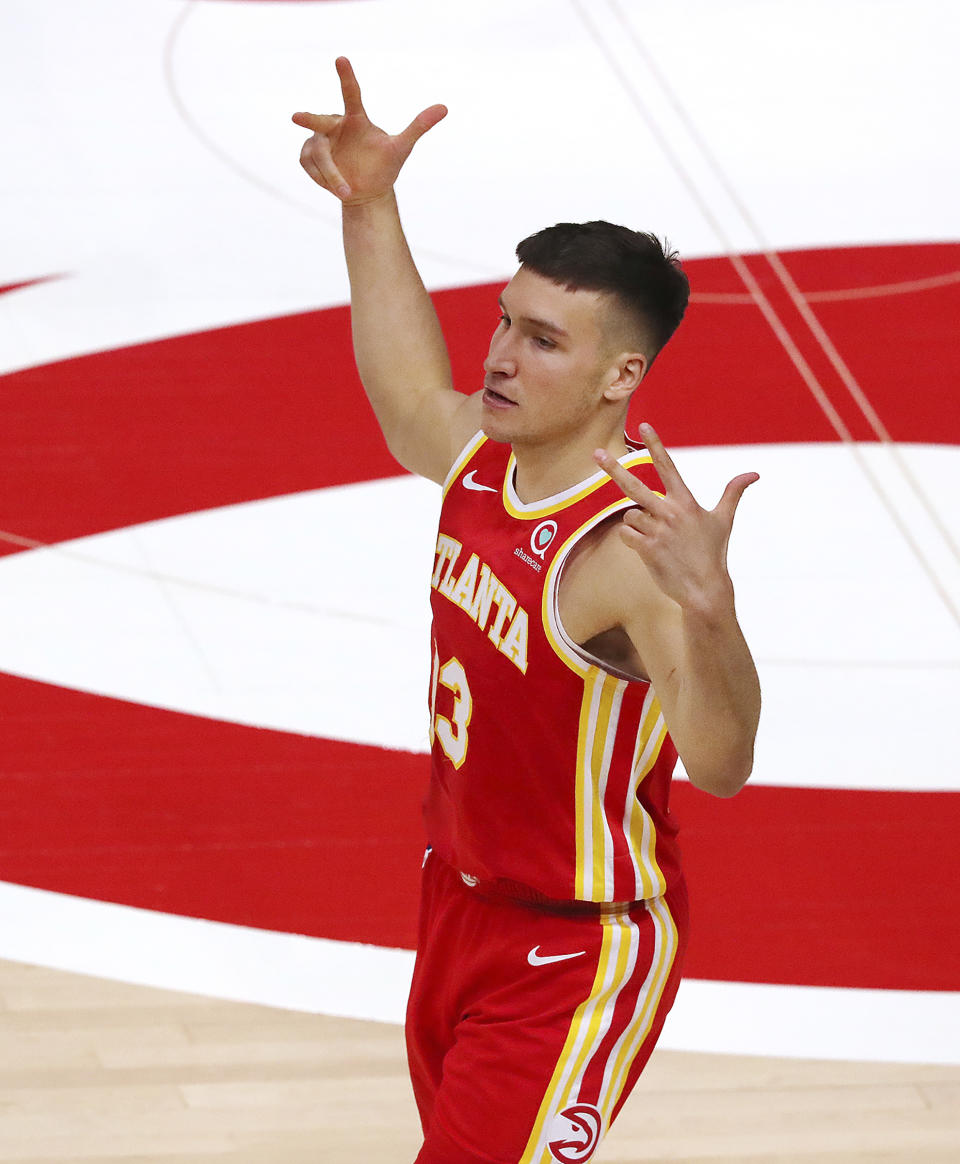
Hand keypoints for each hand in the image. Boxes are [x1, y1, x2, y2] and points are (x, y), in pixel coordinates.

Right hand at [292, 57, 446, 204]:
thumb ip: (419, 126)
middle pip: (319, 121)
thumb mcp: (402, 148)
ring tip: (346, 190)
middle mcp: (335, 125)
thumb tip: (445, 107)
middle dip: (308, 119)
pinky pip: (309, 165)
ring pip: (317, 153)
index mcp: (356, 119)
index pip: (351, 95)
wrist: (367, 192)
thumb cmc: (385, 167)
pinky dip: (322, 179)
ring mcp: (319, 141)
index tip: (341, 59)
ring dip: (330, 175)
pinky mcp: (308, 157)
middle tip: (296, 117)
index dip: (347, 77)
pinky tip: (334, 186)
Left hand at [594, 424, 758, 613]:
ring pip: (630, 515)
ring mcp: (657, 531)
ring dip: (636, 523)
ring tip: (655, 536)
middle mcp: (670, 512)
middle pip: (634, 485)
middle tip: (597, 454)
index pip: (668, 466)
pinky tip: (646, 547)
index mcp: (686, 502)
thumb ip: (733, 493)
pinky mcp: (647, 548)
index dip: (655, 445)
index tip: (643, 426)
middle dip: (613, 469)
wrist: (704, 589)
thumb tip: (754, 474)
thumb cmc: (713, 553)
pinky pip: (626, 534)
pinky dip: (630, 538)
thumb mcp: (723, 520)